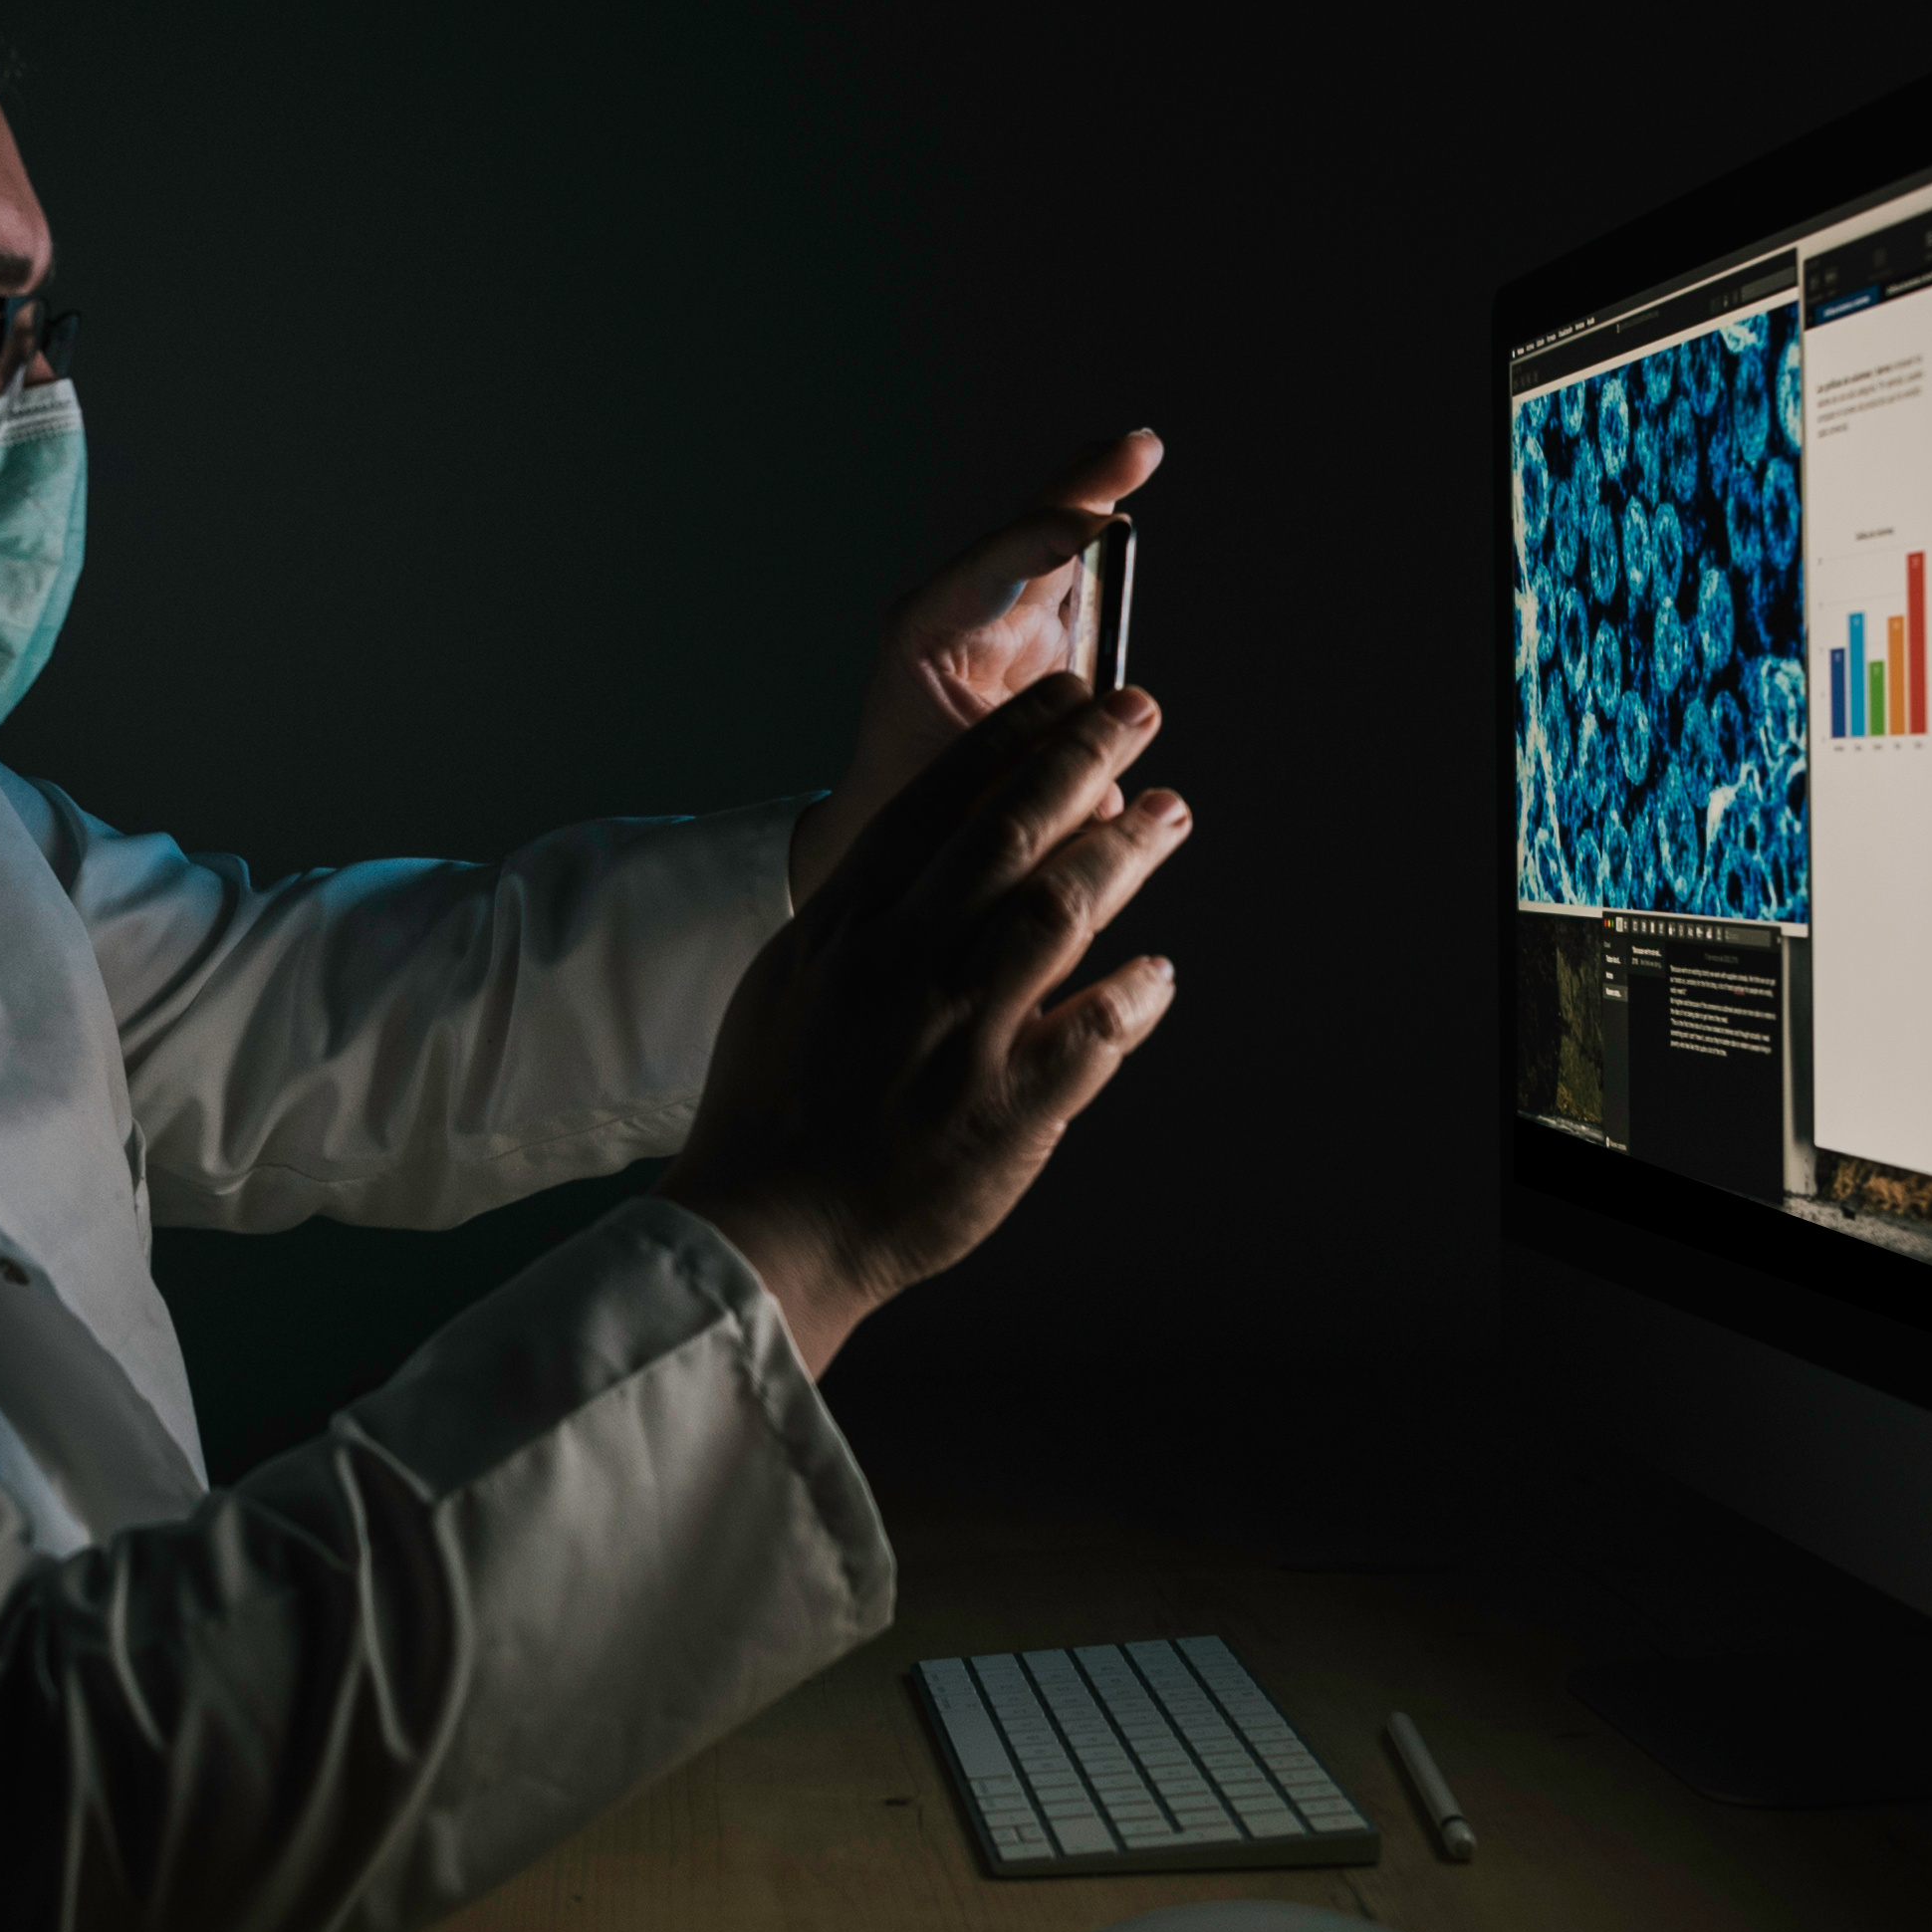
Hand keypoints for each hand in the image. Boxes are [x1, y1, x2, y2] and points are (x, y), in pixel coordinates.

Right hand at [663, 671, 1190, 1377]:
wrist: (761, 1236)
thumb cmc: (772, 1107)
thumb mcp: (790, 982)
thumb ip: (864, 917)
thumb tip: (934, 857)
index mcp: (846, 928)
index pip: (938, 803)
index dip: (1011, 739)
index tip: (1065, 695)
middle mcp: (901, 966)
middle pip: (1007, 834)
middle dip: (1081, 758)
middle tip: (1139, 712)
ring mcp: (955, 1037)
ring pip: (1058, 913)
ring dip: (1123, 852)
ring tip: (1169, 813)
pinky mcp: (1002, 1116)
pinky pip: (1091, 1037)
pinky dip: (1133, 996)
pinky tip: (1160, 970)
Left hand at [789, 430, 1159, 909]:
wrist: (884, 816)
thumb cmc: (915, 806)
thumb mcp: (965, 796)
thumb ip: (1033, 787)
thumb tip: (1107, 796)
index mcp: (927, 633)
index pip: (994, 569)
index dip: (1049, 541)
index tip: (1102, 522)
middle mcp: (959, 608)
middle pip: (1027, 537)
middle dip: (1080, 490)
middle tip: (1137, 446)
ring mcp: (993, 615)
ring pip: (1051, 546)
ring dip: (1093, 501)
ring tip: (1137, 449)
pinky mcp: (1028, 633)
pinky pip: (1069, 576)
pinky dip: (1098, 541)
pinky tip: (1122, 495)